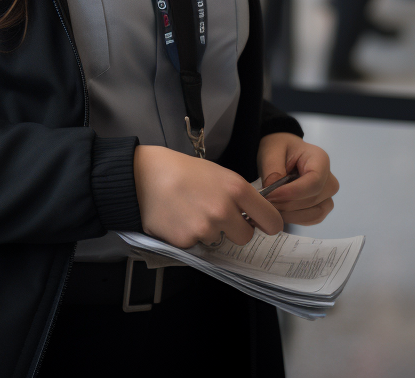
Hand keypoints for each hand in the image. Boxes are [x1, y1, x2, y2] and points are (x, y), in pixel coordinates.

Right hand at [133, 144, 282, 248]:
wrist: (143, 174)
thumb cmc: (180, 170)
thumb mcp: (217, 173)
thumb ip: (237, 195)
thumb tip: (252, 216)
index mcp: (236, 189)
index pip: (271, 221)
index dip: (266, 223)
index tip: (260, 224)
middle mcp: (224, 210)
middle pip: (245, 236)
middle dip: (233, 229)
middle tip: (215, 214)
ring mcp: (205, 228)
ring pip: (218, 240)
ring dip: (208, 231)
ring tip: (189, 211)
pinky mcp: (187, 242)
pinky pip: (197, 245)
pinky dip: (189, 236)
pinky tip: (178, 218)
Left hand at [257, 132, 338, 225]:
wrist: (283, 153)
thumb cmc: (279, 148)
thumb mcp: (270, 152)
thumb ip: (272, 170)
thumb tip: (274, 191)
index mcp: (320, 159)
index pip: (314, 182)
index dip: (292, 192)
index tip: (270, 195)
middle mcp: (329, 179)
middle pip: (313, 199)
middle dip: (287, 204)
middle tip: (265, 202)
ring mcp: (327, 195)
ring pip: (314, 213)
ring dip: (291, 214)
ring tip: (271, 207)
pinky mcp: (321, 207)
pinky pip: (312, 219)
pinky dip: (295, 218)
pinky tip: (280, 212)